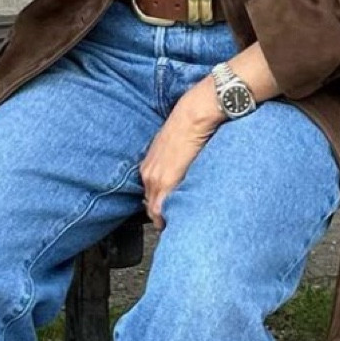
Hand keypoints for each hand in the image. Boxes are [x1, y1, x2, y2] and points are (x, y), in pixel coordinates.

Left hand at [139, 79, 220, 228]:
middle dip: (163, 217)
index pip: (150, 198)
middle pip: (151, 206)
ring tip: (181, 223)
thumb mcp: (172, 149)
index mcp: (148, 167)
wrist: (192, 116)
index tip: (170, 216)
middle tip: (176, 224)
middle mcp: (147, 174)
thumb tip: (181, 175)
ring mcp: (155, 179)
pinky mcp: (166, 181)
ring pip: (155, 210)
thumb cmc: (186, 128)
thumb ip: (172, 165)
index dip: (161, 209)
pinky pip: (162, 209)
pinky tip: (180, 220)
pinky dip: (169, 217)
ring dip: (166, 218)